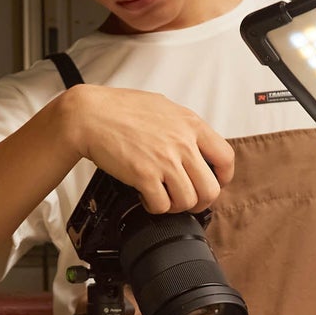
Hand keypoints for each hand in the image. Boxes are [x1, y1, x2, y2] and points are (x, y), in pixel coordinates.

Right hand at [59, 86, 234, 213]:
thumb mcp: (163, 107)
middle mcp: (183, 143)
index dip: (223, 177)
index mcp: (191, 124)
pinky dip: (155, 207)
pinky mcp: (145, 176)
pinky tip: (146, 197)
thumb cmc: (120, 109)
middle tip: (186, 199)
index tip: (214, 182)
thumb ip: (183, 127)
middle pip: (211, 189)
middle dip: (200, 200)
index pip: (226, 157)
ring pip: (188, 201)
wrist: (89, 115)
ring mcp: (165, 161)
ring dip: (176, 206)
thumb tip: (194, 144)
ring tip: (163, 198)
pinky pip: (162, 206)